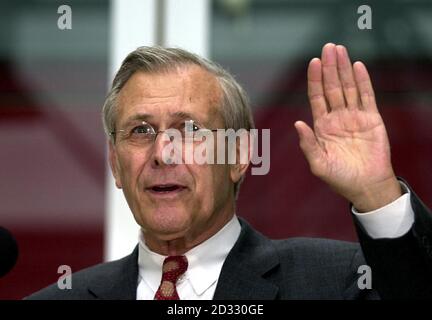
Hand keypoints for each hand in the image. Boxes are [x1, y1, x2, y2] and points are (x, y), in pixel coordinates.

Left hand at [295, 43, 401, 211]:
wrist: (365, 186)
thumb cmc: (339, 178)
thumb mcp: (318, 163)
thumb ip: (308, 144)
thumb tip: (297, 123)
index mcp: (322, 126)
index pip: (317, 97)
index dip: (315, 80)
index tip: (313, 62)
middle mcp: (337, 117)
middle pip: (332, 87)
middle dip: (330, 67)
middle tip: (328, 47)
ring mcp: (354, 117)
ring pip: (348, 87)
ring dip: (344, 69)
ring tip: (340, 50)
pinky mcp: (372, 119)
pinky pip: (367, 97)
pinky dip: (363, 81)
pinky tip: (358, 66)